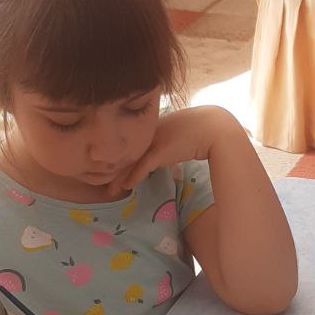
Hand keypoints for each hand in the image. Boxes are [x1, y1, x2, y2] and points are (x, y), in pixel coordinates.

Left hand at [111, 107, 240, 193]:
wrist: (213, 128)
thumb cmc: (200, 128)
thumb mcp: (178, 132)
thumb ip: (166, 139)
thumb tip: (161, 152)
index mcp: (151, 125)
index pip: (128, 142)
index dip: (118, 156)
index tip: (110, 167)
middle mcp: (148, 132)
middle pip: (124, 152)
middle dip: (113, 167)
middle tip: (101, 180)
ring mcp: (153, 141)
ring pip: (130, 161)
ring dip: (119, 176)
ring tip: (109, 189)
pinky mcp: (160, 151)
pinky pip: (142, 167)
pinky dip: (133, 177)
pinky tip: (127, 186)